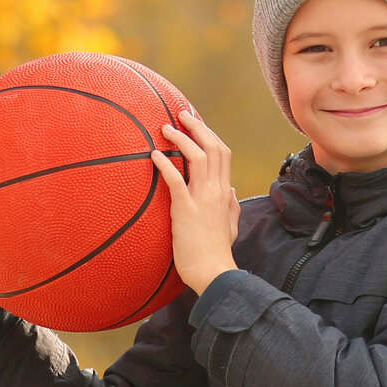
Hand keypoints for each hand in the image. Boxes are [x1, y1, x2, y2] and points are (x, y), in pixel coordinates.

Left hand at [153, 110, 240, 297]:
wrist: (213, 272)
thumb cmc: (218, 253)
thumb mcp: (230, 226)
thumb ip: (232, 205)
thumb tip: (231, 189)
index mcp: (225, 193)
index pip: (223, 153)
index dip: (209, 134)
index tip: (196, 123)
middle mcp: (217, 191)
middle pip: (212, 147)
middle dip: (197, 126)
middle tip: (181, 114)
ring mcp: (202, 199)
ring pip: (197, 157)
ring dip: (181, 139)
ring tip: (165, 128)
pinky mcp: (186, 210)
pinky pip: (176, 180)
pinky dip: (165, 164)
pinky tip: (155, 155)